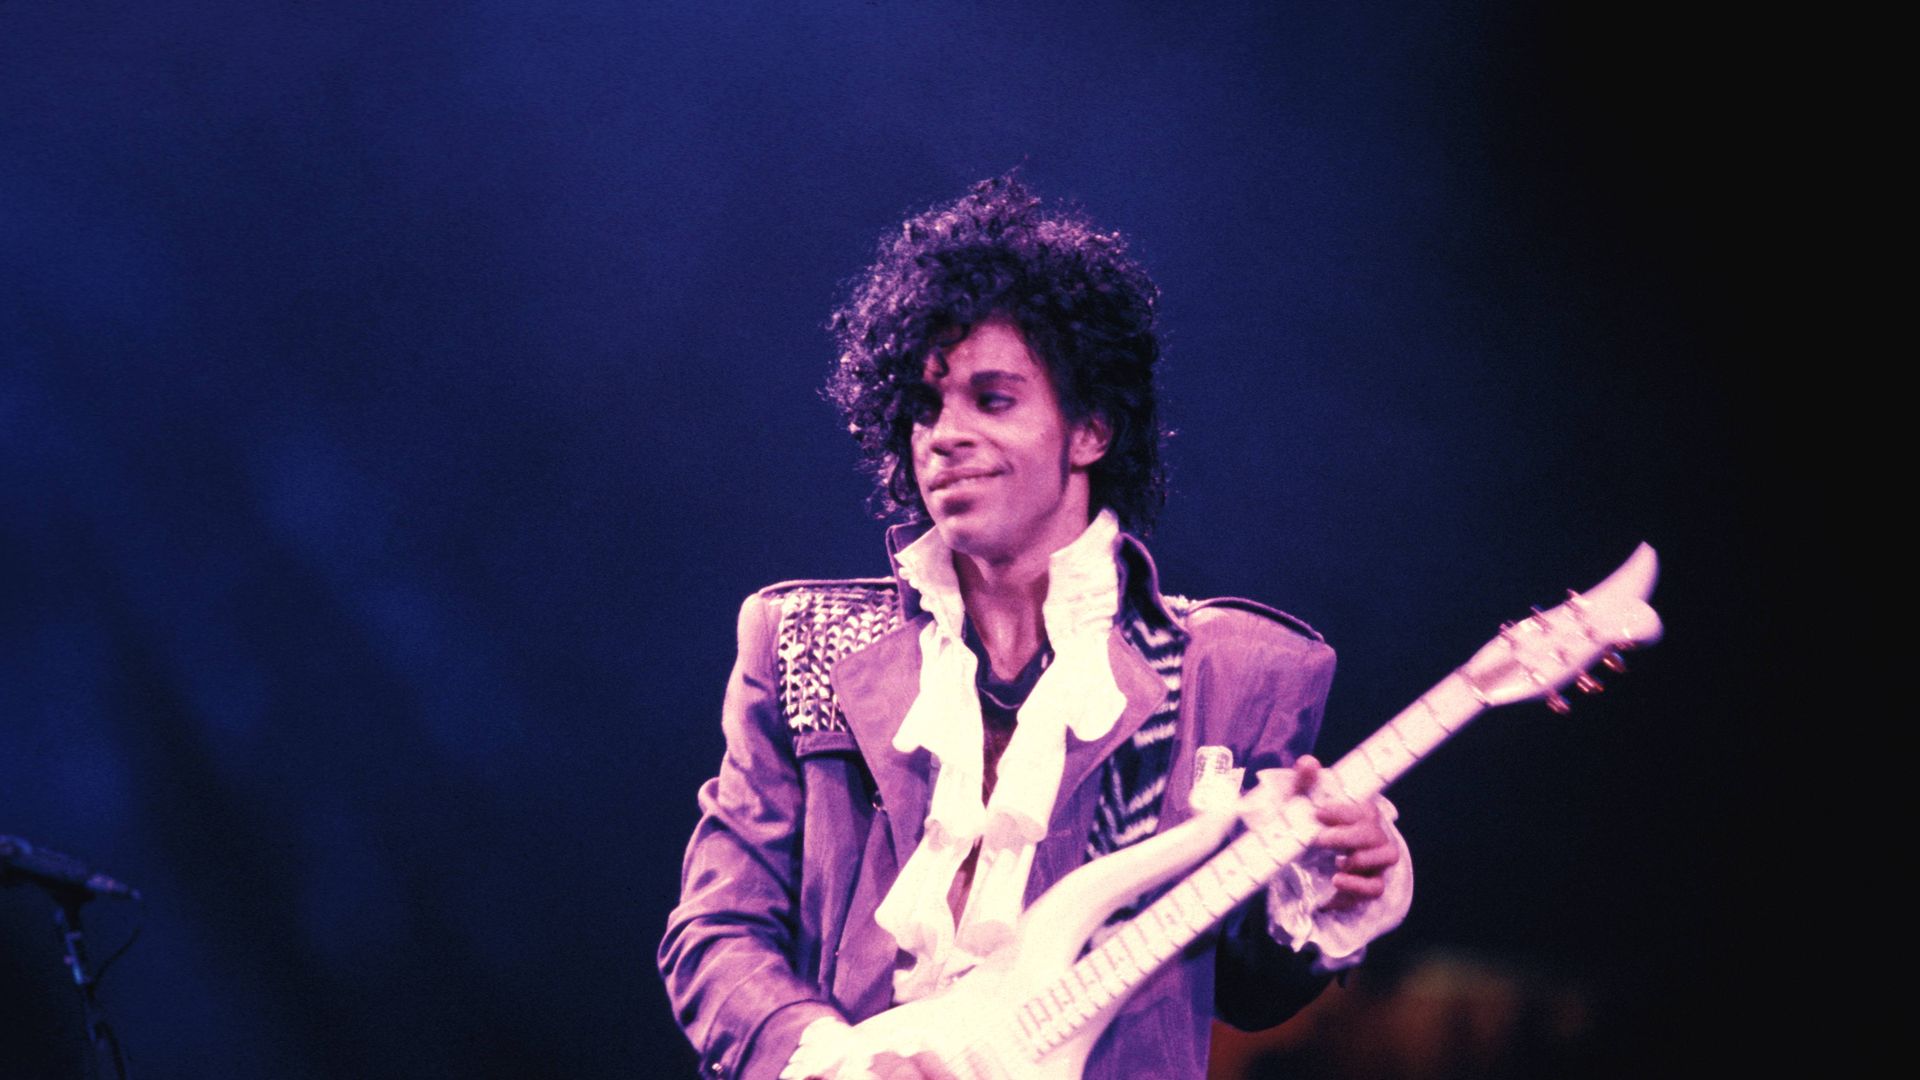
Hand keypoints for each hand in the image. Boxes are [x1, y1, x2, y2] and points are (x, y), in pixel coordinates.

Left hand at [1284, 755, 1399, 912]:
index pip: (1364, 809)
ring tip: (1336, 862)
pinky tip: (1337, 880)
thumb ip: (1303, 782)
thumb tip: (1309, 763)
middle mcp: (1374, 835)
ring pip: (1387, 856)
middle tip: (1319, 840)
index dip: (1343, 812)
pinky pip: (1376, 887)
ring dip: (1360, 859)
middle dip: (1346, 836)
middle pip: (1373, 832)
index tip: (1318, 814)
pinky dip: (1357, 885)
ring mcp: (1376, 861)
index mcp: (1360, 814)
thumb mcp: (1299, 803)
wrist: (1302, 865)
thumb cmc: (1309, 827)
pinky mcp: (1369, 885)